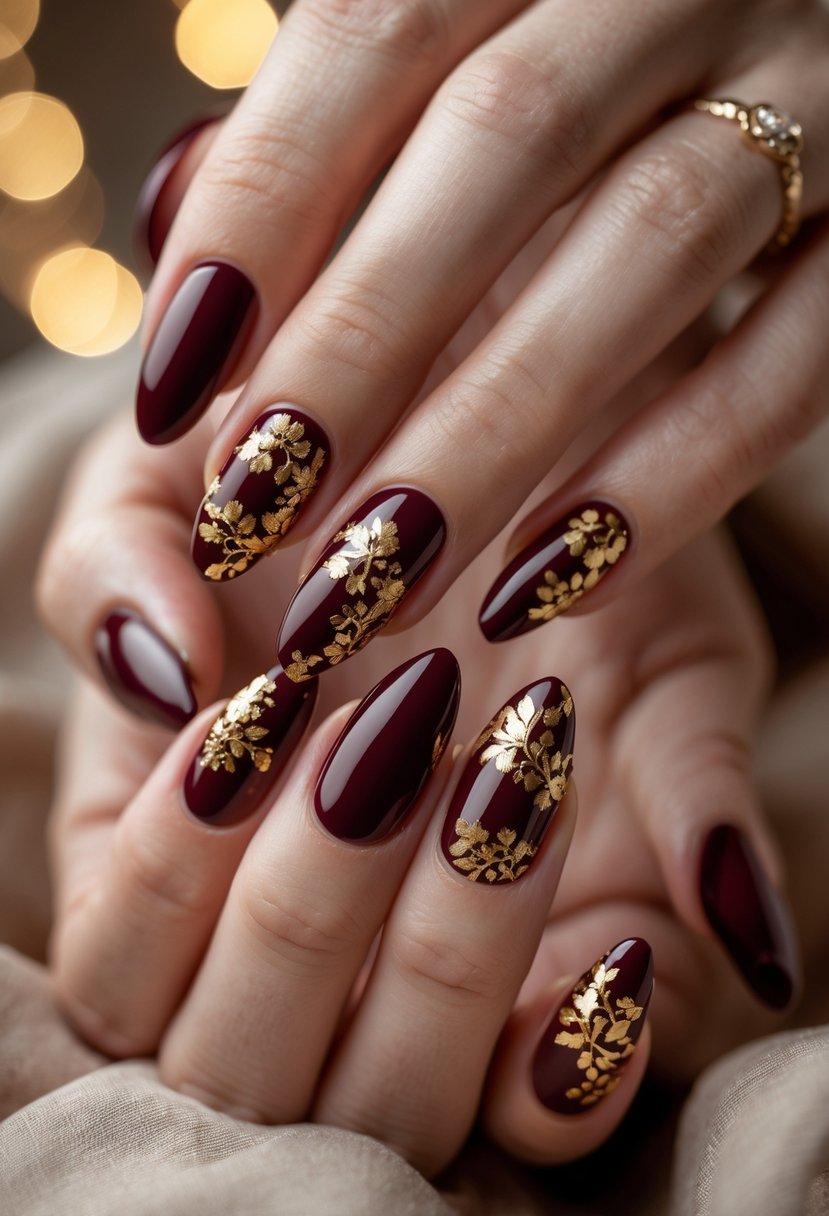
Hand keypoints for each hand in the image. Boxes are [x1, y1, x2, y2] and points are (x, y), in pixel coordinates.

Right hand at [48, 525, 797, 1175]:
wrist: (499, 477)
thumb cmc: (312, 494)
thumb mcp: (178, 489)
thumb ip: (115, 569)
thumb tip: (157, 668)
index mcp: (163, 877)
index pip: (119, 964)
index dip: (175, 860)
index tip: (269, 699)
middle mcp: (281, 967)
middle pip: (248, 1062)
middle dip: (315, 900)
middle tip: (402, 715)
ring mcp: (415, 1002)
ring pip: (400, 1103)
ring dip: (452, 949)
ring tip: (517, 766)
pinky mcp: (553, 996)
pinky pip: (550, 1114)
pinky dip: (577, 1060)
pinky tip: (611, 948)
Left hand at [126, 0, 828, 670]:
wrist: (793, 78)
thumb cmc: (565, 120)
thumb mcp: (447, 95)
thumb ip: (330, 166)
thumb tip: (184, 296)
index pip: (371, 35)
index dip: (259, 211)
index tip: (173, 388)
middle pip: (506, 142)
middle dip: (364, 341)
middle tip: (259, 507)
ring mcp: (813, 97)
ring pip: (654, 244)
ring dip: (497, 429)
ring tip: (375, 574)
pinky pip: (792, 366)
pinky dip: (665, 480)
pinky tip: (542, 586)